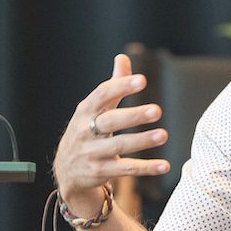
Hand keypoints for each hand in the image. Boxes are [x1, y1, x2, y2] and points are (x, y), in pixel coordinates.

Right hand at [52, 54, 170, 212]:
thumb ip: (111, 86)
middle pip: (110, 121)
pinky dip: (146, 168)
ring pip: (119, 146)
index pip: (102, 95)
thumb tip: (123, 58)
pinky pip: (126, 169)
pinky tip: (164, 166)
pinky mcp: (101, 171)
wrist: (67, 170)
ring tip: (163, 135)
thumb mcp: (93, 109)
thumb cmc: (85, 132)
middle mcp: (86, 131)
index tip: (142, 80)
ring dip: (142, 141)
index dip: (121, 86)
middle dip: (133, 116)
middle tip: (157, 110)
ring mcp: (93, 153)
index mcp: (85, 111)